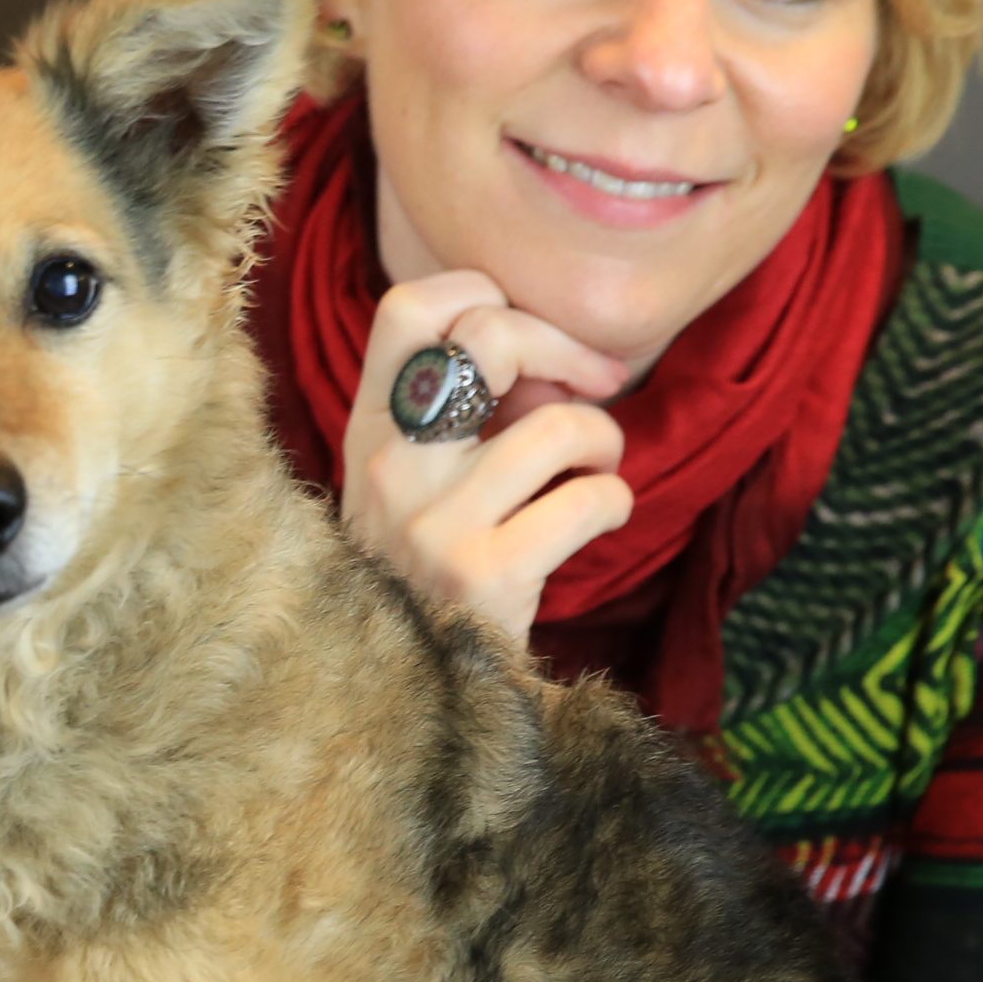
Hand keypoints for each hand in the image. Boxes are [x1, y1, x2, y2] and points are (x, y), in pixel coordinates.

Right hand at [337, 272, 636, 646]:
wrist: (411, 686)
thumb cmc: (432, 566)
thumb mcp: (414, 479)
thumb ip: (463, 411)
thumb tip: (555, 358)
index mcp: (368, 428)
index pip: (409, 307)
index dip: (482, 295)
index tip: (528, 340)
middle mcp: (390, 465)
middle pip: (490, 337)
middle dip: (568, 351)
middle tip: (596, 388)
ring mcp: (433, 520)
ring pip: (558, 423)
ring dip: (604, 439)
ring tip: (595, 469)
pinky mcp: (485, 572)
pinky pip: (589, 498)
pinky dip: (614, 501)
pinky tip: (597, 518)